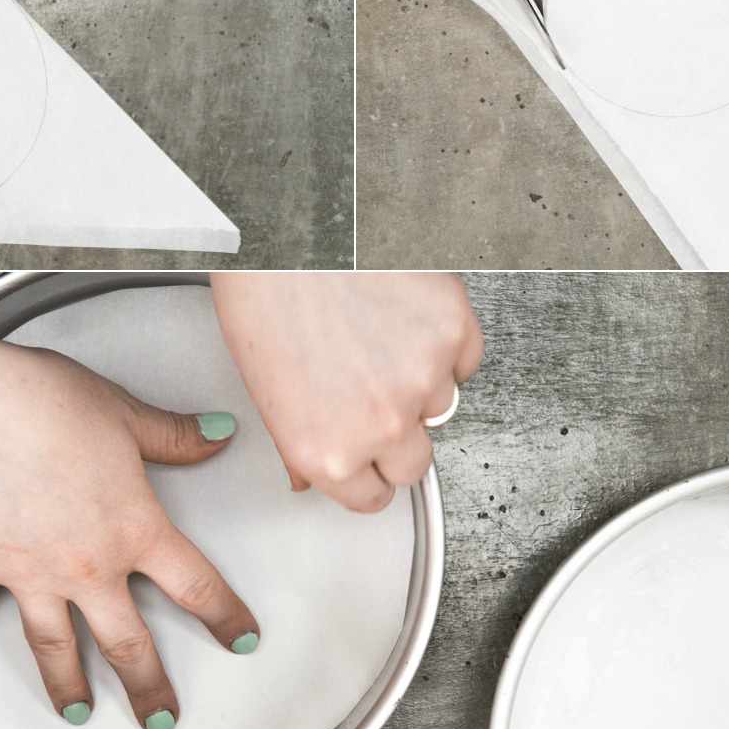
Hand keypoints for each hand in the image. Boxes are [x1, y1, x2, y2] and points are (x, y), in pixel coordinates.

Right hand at [0, 344, 258, 728]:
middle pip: (127, 641)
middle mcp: (85, 566)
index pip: (194, 585)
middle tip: (162, 722)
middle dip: (148, 687)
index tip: (242, 641)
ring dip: (65, 682)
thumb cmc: (46, 403)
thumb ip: (174, 436)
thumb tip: (219, 434)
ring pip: (54, 644)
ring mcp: (28, 573)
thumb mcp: (125, 415)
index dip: (225, 616)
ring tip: (76, 712)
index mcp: (133, 529)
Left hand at [212, 273, 483, 512]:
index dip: (369, 472)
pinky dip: (444, 343)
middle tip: (371, 393)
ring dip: (420, 382)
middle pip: (414, 464)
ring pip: (441, 405)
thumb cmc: (263, 297)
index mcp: (327, 453)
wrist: (289, 230)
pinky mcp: (453, 331)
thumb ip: (300, 445)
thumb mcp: (265, 391)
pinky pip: (464, 359)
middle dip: (396, 435)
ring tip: (378, 338)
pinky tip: (403, 317)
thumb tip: (312, 476)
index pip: (373, 498)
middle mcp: (379, 427)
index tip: (368, 456)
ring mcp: (422, 380)